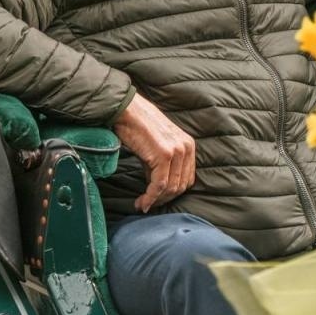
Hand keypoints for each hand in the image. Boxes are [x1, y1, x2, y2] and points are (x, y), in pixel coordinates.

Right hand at [112, 94, 195, 211]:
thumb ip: (163, 165)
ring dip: (156, 201)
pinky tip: (141, 202)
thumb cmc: (138, 126)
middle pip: (180, 186)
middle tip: (148, 204)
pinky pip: (159, 185)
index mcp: (188, 145)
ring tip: (142, 203)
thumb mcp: (158, 145)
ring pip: (170, 188)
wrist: (127, 110)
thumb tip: (157, 187)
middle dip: (164, 199)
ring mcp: (176, 151)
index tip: (157, 199)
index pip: (187, 179)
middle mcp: (186, 148)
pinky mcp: (163, 156)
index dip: (172, 193)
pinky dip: (150, 197)